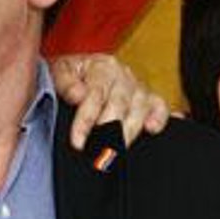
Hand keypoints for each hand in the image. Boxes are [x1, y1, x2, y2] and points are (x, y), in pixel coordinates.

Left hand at [51, 52, 170, 151]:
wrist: (79, 72)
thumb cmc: (70, 76)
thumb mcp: (59, 72)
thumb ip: (65, 82)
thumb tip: (78, 95)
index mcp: (102, 66)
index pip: (95, 95)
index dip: (85, 121)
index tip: (78, 142)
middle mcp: (124, 76)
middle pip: (120, 104)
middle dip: (109, 130)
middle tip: (99, 152)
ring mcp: (139, 88)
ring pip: (140, 108)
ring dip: (129, 131)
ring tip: (117, 150)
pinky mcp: (150, 100)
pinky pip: (160, 107)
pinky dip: (160, 118)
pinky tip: (152, 130)